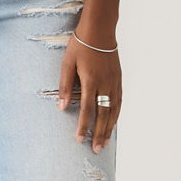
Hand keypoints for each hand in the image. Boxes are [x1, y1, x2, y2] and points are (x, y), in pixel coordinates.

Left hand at [58, 32, 122, 153]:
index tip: (79, 139)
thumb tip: (62, 107)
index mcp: (90, 81)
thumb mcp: (67, 63)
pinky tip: (113, 124)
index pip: (86, 110)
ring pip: (113, 111)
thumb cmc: (80, 45)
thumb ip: (65, 86)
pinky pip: (119, 102)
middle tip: (95, 150)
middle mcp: (104, 84)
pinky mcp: (119, 79)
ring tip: (105, 143)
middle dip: (98, 134)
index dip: (83, 126)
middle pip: (102, 115)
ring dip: (109, 129)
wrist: (100, 30)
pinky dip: (116, 115)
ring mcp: (114, 82)